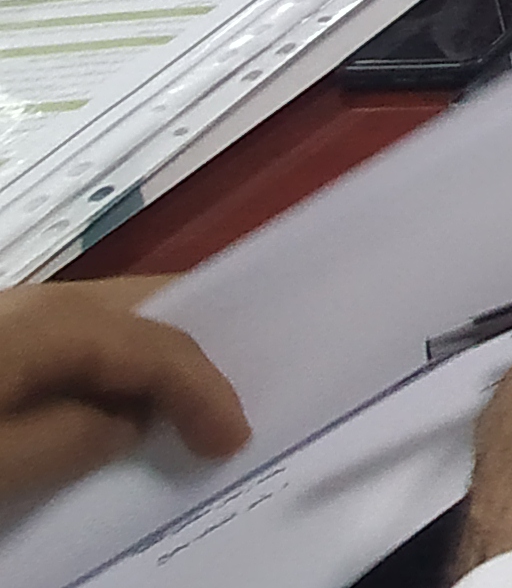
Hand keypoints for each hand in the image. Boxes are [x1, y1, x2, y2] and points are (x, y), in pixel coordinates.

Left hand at [0, 275, 247, 498]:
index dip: (209, 391)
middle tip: (242, 397)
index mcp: (60, 318)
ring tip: (190, 407)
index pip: (163, 345)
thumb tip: (129, 427)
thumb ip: (75, 442)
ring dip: (157, 363)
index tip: (236, 441)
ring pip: (116, 324)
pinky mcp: (5, 340)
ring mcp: (22, 316)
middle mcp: (50, 300)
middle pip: (152, 309)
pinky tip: (123, 403)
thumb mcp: (0, 456)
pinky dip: (118, 369)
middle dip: (200, 353)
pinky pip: (82, 343)